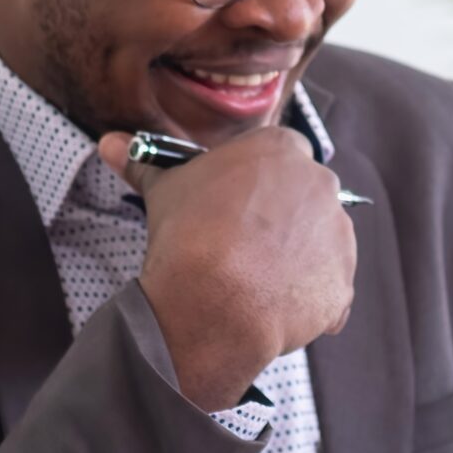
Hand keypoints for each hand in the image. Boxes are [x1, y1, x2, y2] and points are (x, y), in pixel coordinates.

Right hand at [99, 127, 355, 410]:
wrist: (212, 300)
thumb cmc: (187, 235)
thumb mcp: (163, 190)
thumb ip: (144, 164)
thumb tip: (109, 143)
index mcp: (281, 151)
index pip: (281, 156)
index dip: (259, 184)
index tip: (240, 208)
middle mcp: (320, 185)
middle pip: (306, 199)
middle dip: (283, 221)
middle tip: (245, 248)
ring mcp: (337, 234)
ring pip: (322, 243)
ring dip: (299, 258)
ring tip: (257, 281)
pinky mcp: (343, 281)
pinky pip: (331, 290)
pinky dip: (311, 300)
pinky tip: (275, 309)